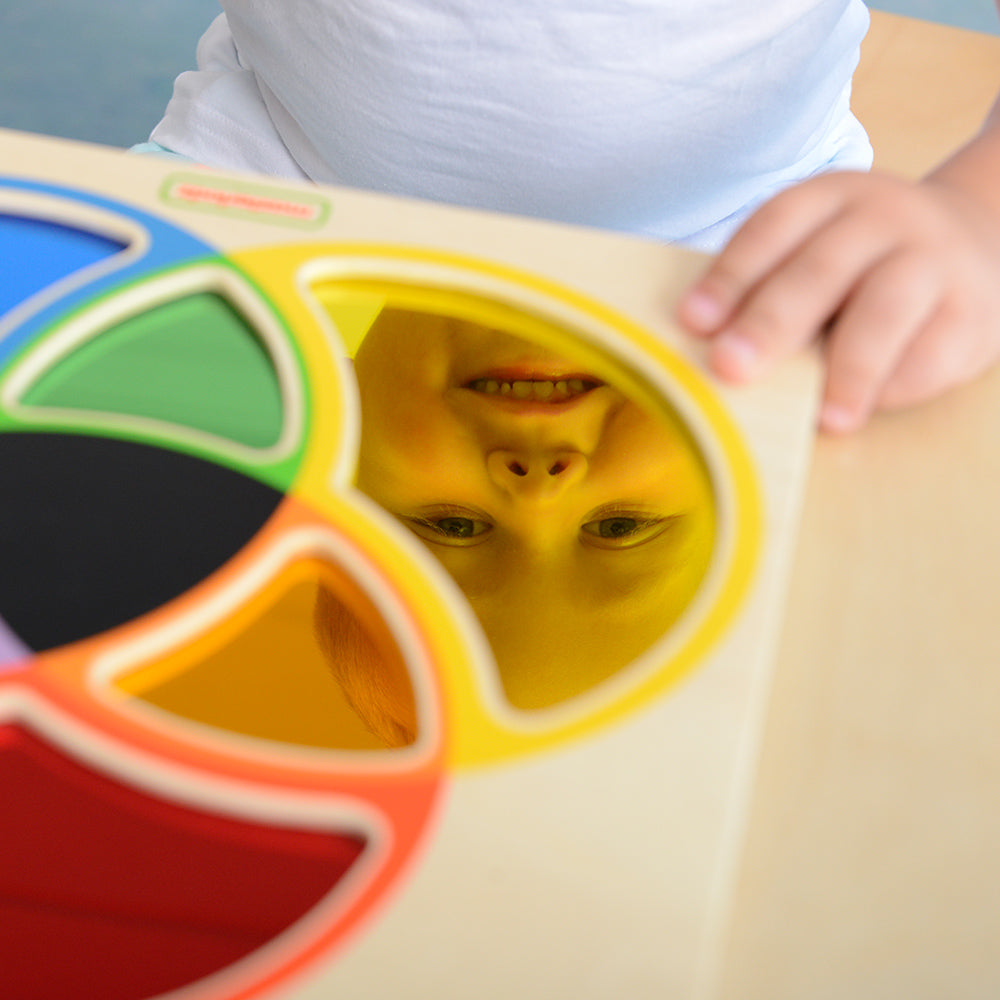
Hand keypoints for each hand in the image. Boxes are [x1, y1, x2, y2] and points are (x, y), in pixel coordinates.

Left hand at [675, 170, 999, 431]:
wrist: (975, 236)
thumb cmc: (859, 261)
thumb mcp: (812, 246)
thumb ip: (765, 285)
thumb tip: (708, 347)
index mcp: (828, 197)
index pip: (773, 228)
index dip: (730, 275)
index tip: (692, 321)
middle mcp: (883, 218)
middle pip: (821, 270)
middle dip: (770, 323)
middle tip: (730, 367)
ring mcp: (934, 261)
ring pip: (885, 310)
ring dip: (846, 367)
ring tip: (816, 416)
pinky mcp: (972, 312)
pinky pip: (930, 354)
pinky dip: (889, 388)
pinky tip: (854, 413)